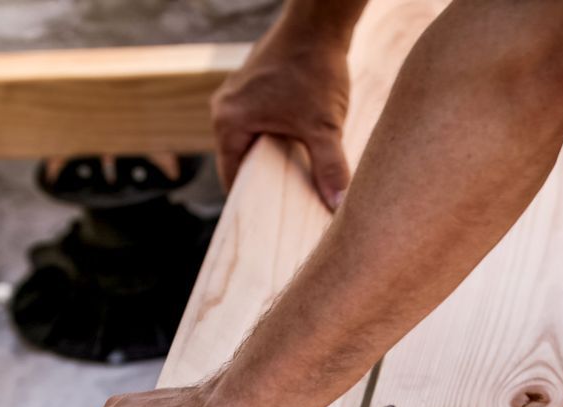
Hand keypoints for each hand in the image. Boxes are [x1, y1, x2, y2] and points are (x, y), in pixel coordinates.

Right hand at [213, 29, 352, 208]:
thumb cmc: (314, 68)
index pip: (233, 178)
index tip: (268, 227)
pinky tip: (296, 149)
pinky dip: (274, 139)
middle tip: (286, 210)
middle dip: (264, 183)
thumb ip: (329, 168)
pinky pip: (257, 125)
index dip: (252, 204)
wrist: (318, 23)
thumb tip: (338, 206)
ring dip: (271, 160)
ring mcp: (236, 97)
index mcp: (228, 122)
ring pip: (251, 143)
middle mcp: (224, 110)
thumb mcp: (324, 125)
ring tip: (293, 181)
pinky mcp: (251, 89)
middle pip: (241, 162)